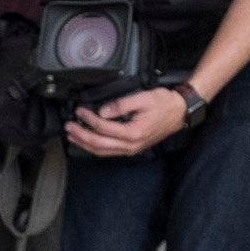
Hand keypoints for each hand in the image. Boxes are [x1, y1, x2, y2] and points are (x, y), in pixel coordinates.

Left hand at [65, 87, 187, 156]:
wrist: (180, 113)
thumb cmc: (165, 104)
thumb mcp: (144, 98)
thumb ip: (121, 105)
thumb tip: (102, 112)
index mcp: (133, 132)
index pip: (103, 128)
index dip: (88, 119)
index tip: (80, 111)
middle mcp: (131, 145)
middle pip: (98, 143)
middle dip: (80, 135)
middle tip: (68, 127)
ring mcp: (131, 149)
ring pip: (101, 151)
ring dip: (84, 143)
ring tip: (72, 136)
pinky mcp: (131, 149)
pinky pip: (108, 152)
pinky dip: (94, 147)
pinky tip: (86, 142)